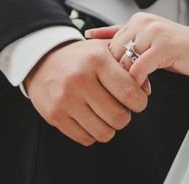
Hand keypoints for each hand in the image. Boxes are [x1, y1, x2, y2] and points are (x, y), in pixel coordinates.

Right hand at [24, 39, 149, 145]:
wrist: (42, 61)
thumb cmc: (81, 57)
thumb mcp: (105, 50)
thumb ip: (129, 65)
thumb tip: (146, 90)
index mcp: (96, 60)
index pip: (131, 93)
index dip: (140, 101)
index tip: (136, 99)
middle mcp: (79, 79)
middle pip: (119, 118)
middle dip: (124, 115)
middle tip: (119, 106)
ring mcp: (65, 99)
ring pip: (104, 132)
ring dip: (109, 126)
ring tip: (103, 112)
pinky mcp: (55, 115)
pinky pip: (86, 139)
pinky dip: (92, 132)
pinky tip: (88, 116)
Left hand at [86, 12, 188, 84]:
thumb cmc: (179, 47)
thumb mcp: (147, 39)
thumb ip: (120, 36)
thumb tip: (89, 34)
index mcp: (136, 20)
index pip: (109, 46)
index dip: (110, 67)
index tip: (116, 81)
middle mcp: (142, 23)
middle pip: (114, 54)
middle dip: (116, 75)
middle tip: (124, 90)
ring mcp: (153, 33)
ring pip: (124, 62)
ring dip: (127, 80)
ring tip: (136, 90)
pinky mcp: (164, 46)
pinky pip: (139, 68)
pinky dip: (138, 82)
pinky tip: (145, 89)